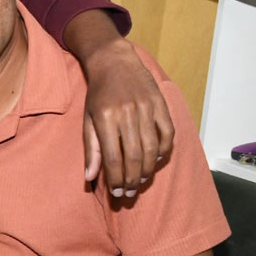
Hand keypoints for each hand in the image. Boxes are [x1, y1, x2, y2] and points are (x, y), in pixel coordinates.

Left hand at [81, 39, 173, 197]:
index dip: (116, 178)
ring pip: (152, 148)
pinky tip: (156, 161)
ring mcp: (147, 108)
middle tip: (129, 193)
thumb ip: (90, 149)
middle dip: (132, 179)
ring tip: (141, 182)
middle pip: (134, 156)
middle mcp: (127, 113)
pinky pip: (167, 134)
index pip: (112, 157)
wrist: (115, 62)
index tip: (116, 192)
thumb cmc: (97, 95)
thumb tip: (90, 177)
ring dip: (148, 170)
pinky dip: (163, 151)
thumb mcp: (88, 119)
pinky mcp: (161, 105)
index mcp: (105, 117)